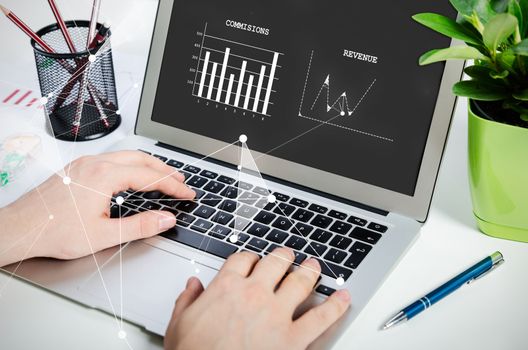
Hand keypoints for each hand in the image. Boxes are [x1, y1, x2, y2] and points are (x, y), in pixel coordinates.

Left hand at [0, 151, 194, 265]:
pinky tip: (133, 175)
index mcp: (104, 177)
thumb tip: (166, 219)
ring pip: (126, 155)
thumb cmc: (55, 232)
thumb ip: (140, 226)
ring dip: (148, 164)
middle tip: (181, 181)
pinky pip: (112, 159)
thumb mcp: (104, 235)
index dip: (173, 186)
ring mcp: (84, 164)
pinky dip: (131, 164)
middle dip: (165, 169)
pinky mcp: (77, 168)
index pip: (150, 177)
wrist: (21, 228)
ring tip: (163, 175)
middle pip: (141, 158)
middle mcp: (95, 164)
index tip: (187, 193)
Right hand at [165, 248, 349, 349]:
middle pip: (275, 263)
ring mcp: (276, 315)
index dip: (250, 256)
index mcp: (225, 289)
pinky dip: (336, 306)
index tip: (253, 260)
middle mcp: (253, 295)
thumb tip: (192, 285)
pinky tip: (344, 298)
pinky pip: (321, 318)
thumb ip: (187, 301)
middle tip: (289, 255)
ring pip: (300, 282)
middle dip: (284, 256)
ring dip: (310, 271)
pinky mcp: (293, 339)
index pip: (243, 259)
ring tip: (315, 266)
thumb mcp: (178, 326)